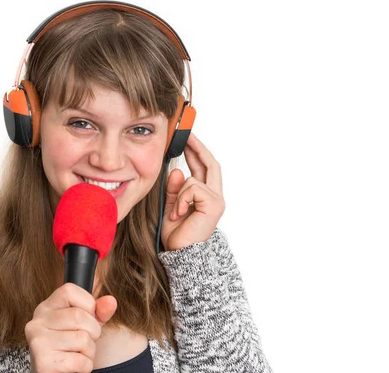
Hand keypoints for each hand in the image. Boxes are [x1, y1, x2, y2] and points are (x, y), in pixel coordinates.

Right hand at [25, 283, 117, 372]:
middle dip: (93, 332)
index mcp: (46, 307)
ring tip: (78, 354)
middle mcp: (37, 321)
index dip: (88, 304)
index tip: (87, 318)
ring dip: (89, 351)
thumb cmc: (69, 347)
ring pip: (82, 339)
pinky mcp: (43, 363)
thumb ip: (99, 311)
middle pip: (79, 316)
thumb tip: (111, 301)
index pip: (70, 290)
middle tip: (85, 342)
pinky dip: (85, 366)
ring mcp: (38, 342)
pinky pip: (80, 361)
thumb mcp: (85, 324)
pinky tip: (74, 365)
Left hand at [161, 134, 225, 250]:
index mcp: (206, 196)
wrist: (181, 255)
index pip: (203, 167)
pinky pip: (192, 188)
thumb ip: (174, 190)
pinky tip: (179, 214)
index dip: (196, 151)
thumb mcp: (171, 207)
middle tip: (187, 134)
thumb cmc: (177, 235)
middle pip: (210, 163)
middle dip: (197, 147)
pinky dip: (181, 199)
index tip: (187, 139)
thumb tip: (176, 171)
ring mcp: (216, 200)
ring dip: (179, 193)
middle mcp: (215, 196)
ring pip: (193, 179)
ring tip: (176, 212)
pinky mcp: (214, 204)